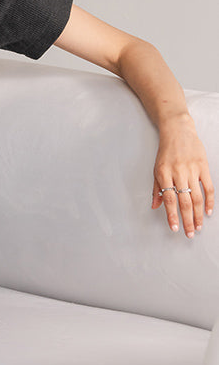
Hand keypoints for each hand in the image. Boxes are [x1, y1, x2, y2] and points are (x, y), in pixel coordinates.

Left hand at [151, 117, 213, 236]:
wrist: (178, 130)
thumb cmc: (166, 151)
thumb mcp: (156, 168)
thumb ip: (156, 188)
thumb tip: (154, 206)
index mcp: (163, 173)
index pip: (168, 199)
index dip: (172, 215)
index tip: (174, 228)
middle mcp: (178, 172)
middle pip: (184, 201)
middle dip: (187, 220)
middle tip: (189, 233)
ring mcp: (192, 170)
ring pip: (197, 197)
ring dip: (198, 214)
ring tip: (198, 226)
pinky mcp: (203, 167)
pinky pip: (208, 187)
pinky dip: (209, 201)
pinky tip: (208, 211)